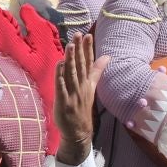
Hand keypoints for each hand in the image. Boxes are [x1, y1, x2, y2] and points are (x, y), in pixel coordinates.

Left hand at [54, 34, 104, 160]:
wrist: (78, 132)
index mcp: (88, 83)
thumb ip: (97, 71)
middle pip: (80, 65)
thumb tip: (106, 57)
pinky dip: (60, 76)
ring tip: (70, 45)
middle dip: (79, 50)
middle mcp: (81, 86)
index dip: (88, 49)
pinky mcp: (63, 101)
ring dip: (71, 59)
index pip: (88, 63)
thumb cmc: (82, 108)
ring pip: (72, 74)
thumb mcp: (92, 88)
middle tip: (79, 35)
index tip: (88, 36)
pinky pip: (61, 87)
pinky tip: (59, 65)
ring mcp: (73, 94)